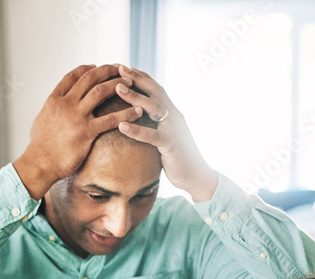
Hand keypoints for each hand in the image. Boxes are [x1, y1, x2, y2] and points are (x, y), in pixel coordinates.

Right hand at [13, 64, 143, 199]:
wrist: (40, 163)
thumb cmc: (39, 146)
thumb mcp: (40, 121)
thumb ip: (49, 110)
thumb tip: (50, 105)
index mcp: (54, 99)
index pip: (73, 76)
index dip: (87, 68)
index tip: (97, 66)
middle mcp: (66, 103)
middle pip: (89, 78)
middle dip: (107, 70)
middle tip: (120, 68)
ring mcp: (76, 116)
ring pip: (101, 92)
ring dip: (118, 84)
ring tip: (131, 82)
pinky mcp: (87, 132)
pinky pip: (111, 119)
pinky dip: (126, 113)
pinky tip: (137, 111)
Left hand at [115, 65, 218, 201]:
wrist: (197, 175)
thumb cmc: (178, 157)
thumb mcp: (166, 135)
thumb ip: (156, 123)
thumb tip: (138, 116)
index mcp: (172, 112)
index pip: (156, 88)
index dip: (141, 76)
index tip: (124, 67)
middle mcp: (174, 116)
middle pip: (154, 91)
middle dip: (136, 78)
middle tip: (119, 68)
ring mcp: (174, 129)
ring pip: (153, 107)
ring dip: (134, 96)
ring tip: (118, 88)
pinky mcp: (171, 145)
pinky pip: (152, 136)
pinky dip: (136, 130)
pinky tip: (121, 126)